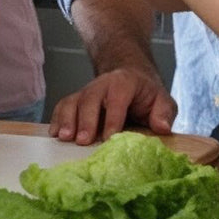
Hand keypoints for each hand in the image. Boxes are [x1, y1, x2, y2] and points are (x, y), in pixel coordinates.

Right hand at [48, 68, 176, 144]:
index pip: (116, 99)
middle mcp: (101, 85)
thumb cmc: (146, 94)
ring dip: (66, 119)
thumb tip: (162, 128)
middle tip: (82, 141)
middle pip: (89, 99)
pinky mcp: (77, 100)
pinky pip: (63, 106)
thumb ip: (164, 112)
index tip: (108, 138)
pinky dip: (57, 119)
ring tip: (64, 137)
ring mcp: (86, 92)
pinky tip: (55, 134)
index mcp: (124, 84)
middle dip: (85, 120)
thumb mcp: (162, 100)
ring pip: (72, 101)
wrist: (130, 77)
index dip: (112, 118)